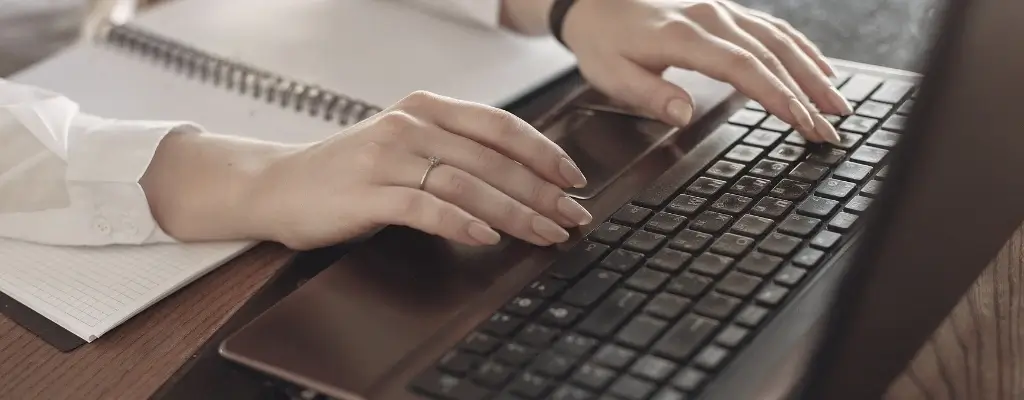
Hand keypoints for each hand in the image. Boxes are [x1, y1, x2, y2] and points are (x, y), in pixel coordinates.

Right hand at [245, 91, 591, 249]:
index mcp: (424, 108)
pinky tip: (487, 237)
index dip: (543, 152)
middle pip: (491, 158)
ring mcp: (387, 157)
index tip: (574, 179)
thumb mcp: (404, 145)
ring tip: (545, 233)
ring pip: (467, 183)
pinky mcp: (367, 192)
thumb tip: (520, 177)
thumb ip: (452, 150)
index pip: (499, 125)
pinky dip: (461, 222)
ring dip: (514, 211)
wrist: (277, 185)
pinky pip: (424, 207)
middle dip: (541, 191)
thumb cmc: (348, 171)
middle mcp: (409, 125)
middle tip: (573, 217)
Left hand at [557, 0, 850, 143]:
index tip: (803, 122)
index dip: (777, 95)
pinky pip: (772, 28)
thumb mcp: (611, 75)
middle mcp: (712, 18)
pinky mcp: (725, 11)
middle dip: (806, 94)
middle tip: (831, 129)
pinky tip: (820, 69)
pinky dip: (801, 48)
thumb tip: (684, 114)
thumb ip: (650, 94)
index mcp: (685, 36)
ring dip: (813, 72)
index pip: (744, 67)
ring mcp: (722, 11)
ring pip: (780, 40)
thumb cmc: (603, 41)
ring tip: (838, 105)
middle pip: (771, 55)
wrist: (595, 2)